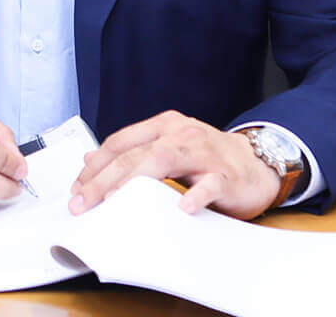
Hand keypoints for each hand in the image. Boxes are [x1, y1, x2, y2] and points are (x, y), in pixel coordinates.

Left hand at [70, 111, 278, 219]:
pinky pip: (209, 185)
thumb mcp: (167, 148)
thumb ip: (133, 152)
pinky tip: (182, 209)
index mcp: (164, 126)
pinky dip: (195, 196)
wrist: (258, 162)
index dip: (95, 165)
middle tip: (82, 202)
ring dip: (133, 182)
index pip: (120, 142)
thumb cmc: (208, 158)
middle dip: (103, 179)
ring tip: (112, 201)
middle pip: (135, 153)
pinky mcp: (226, 175)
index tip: (77, 188)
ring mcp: (204, 153)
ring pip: (163, 160)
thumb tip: (92, 158)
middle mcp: (181, 134)